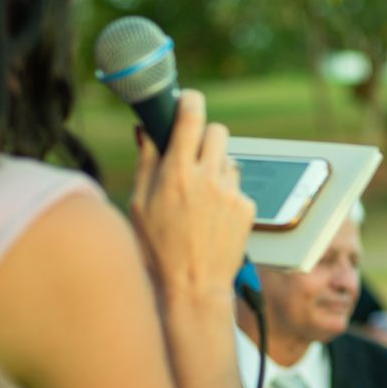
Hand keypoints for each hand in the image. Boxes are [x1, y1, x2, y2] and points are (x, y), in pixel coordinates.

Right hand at [130, 90, 256, 306]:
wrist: (192, 287)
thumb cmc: (158, 250)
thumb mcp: (139, 204)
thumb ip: (146, 162)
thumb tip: (145, 130)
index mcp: (177, 172)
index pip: (191, 116)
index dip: (190, 101)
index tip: (187, 100)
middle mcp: (208, 177)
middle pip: (218, 131)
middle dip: (206, 137)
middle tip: (192, 155)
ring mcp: (231, 192)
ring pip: (228, 161)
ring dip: (216, 170)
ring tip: (198, 199)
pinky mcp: (247, 207)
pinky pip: (237, 187)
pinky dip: (226, 195)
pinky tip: (211, 217)